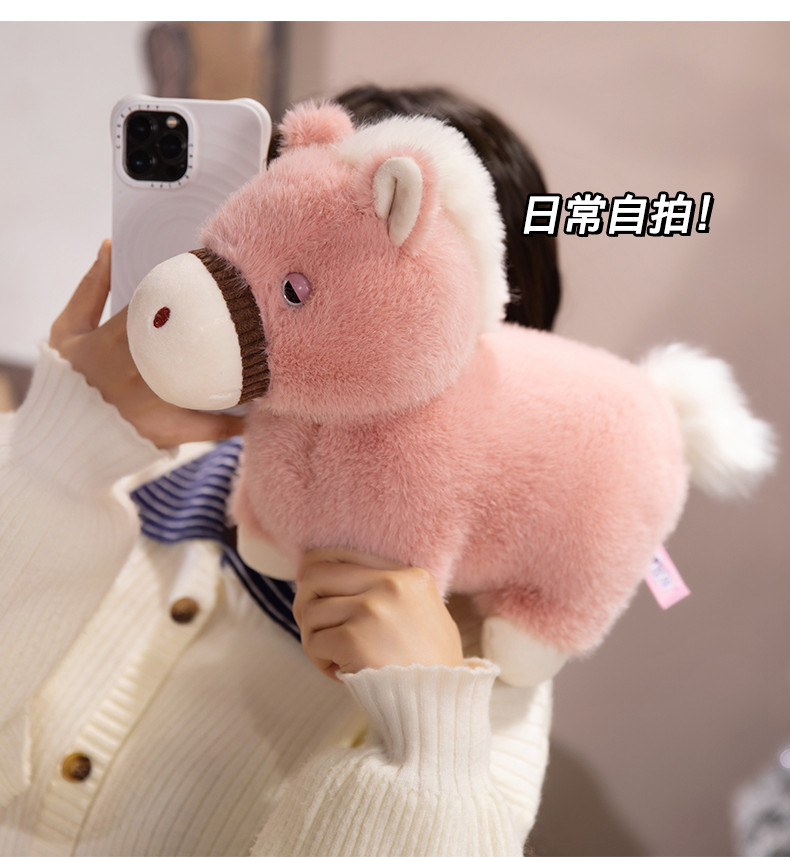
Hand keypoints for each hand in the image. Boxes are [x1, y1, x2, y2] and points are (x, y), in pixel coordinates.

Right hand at [49, 241, 243, 448]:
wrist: (61, 438)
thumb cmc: (66, 378)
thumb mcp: (69, 331)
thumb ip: (90, 288)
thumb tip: (110, 245)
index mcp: (116, 338)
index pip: (162, 306)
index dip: (191, 291)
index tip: (216, 276)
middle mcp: (141, 369)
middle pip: (194, 340)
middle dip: (222, 327)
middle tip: (252, 312)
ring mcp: (158, 401)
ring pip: (209, 381)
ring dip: (238, 371)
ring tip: (262, 358)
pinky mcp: (169, 430)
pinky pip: (210, 427)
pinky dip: (234, 421)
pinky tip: (253, 412)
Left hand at [294, 549, 463, 680]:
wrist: (440, 707)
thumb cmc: (429, 666)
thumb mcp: (424, 614)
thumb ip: (390, 593)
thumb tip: (333, 581)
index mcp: (409, 575)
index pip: (339, 555)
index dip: (315, 573)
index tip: (313, 593)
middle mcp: (391, 584)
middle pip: (315, 575)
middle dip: (305, 603)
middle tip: (315, 628)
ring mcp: (373, 610)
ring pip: (310, 611)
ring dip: (314, 638)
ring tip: (335, 658)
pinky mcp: (355, 639)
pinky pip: (313, 642)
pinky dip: (320, 660)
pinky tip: (341, 673)